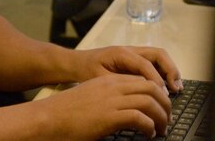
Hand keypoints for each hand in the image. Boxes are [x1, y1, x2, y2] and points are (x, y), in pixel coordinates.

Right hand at [39, 73, 171, 138]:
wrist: (47, 118)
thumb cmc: (66, 113)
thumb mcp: (91, 98)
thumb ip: (108, 99)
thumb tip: (125, 112)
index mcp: (109, 80)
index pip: (143, 80)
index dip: (156, 93)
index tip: (160, 106)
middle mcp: (113, 86)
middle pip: (151, 87)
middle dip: (164, 103)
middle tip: (167, 118)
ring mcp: (112, 100)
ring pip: (149, 101)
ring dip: (161, 116)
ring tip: (161, 128)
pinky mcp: (109, 116)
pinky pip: (140, 118)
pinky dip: (149, 126)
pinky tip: (148, 134)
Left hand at [72, 45, 182, 92]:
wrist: (77, 63)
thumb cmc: (86, 71)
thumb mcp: (99, 80)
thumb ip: (118, 84)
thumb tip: (138, 92)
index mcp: (121, 53)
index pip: (145, 64)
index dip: (156, 80)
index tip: (163, 95)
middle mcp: (131, 50)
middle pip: (158, 54)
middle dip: (170, 70)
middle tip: (177, 88)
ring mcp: (134, 54)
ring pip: (159, 57)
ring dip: (170, 70)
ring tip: (177, 87)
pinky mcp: (135, 60)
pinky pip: (154, 63)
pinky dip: (164, 72)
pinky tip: (167, 86)